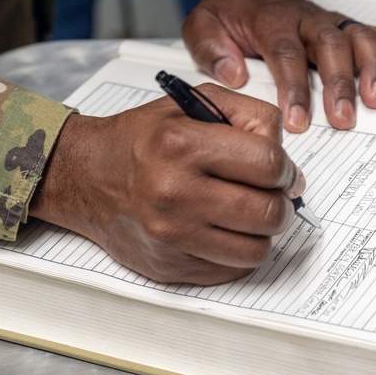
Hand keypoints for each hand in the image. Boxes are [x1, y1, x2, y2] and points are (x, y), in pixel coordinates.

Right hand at [30, 84, 305, 284]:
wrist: (86, 177)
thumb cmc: (142, 140)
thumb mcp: (192, 103)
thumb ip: (249, 116)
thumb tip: (288, 168)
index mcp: (182, 145)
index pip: (268, 164)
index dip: (284, 168)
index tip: (278, 170)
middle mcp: (175, 193)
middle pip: (269, 212)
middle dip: (279, 202)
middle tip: (267, 194)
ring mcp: (172, 236)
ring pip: (257, 250)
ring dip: (262, 232)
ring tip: (247, 214)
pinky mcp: (171, 267)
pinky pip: (232, 270)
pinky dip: (237, 252)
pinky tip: (223, 230)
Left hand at [182, 0, 375, 132]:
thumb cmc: (231, 13)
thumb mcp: (203, 25)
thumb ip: (211, 48)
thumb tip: (234, 73)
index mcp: (272, 22)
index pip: (286, 54)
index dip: (294, 87)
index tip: (298, 118)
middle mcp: (308, 21)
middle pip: (331, 47)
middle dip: (341, 84)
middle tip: (343, 118)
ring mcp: (332, 23)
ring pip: (361, 39)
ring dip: (374, 70)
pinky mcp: (348, 28)